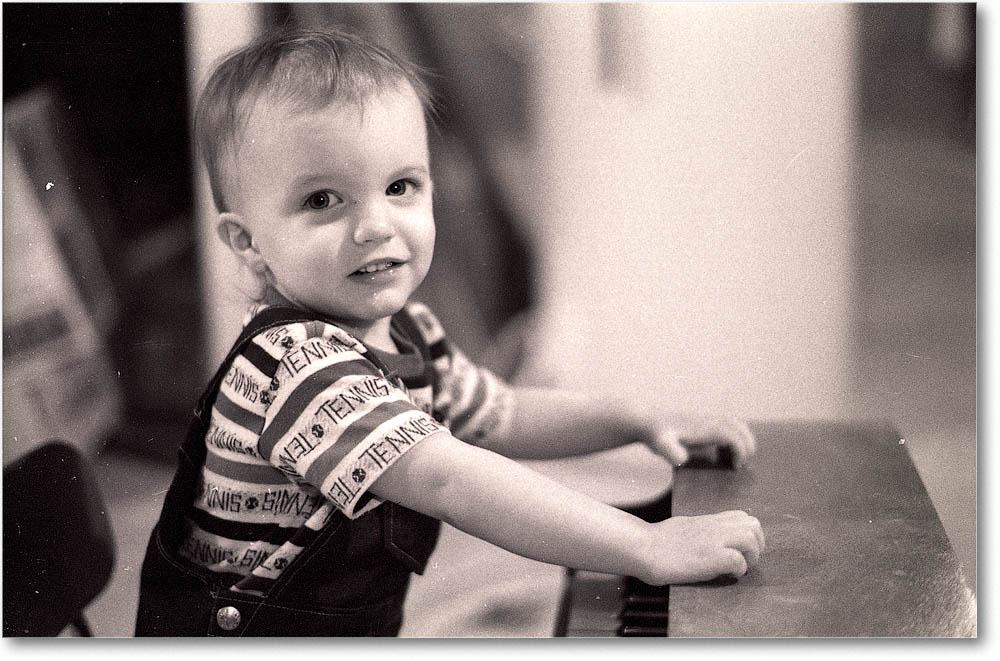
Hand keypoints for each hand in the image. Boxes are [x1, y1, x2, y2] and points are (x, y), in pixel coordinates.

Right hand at [640, 510, 763, 584]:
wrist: (644, 548)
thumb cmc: (657, 542)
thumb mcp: (684, 527)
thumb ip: (701, 530)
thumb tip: (710, 540)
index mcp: (708, 521)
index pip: (742, 516)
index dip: (748, 533)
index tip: (741, 549)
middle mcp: (714, 527)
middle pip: (753, 525)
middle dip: (756, 545)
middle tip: (746, 560)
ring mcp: (713, 541)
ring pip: (750, 539)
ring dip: (751, 557)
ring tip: (739, 568)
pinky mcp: (711, 557)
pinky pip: (739, 561)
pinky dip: (739, 570)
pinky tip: (726, 575)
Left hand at [646, 416, 755, 467]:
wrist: (647, 421)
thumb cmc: (655, 434)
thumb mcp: (660, 444)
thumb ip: (670, 452)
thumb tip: (682, 459)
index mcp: (705, 428)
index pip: (733, 436)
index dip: (741, 451)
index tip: (735, 468)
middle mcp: (709, 421)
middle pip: (740, 427)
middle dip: (748, 445)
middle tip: (741, 465)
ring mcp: (708, 420)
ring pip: (736, 424)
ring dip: (742, 440)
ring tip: (733, 459)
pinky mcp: (704, 422)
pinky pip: (728, 426)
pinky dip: (733, 438)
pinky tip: (720, 453)